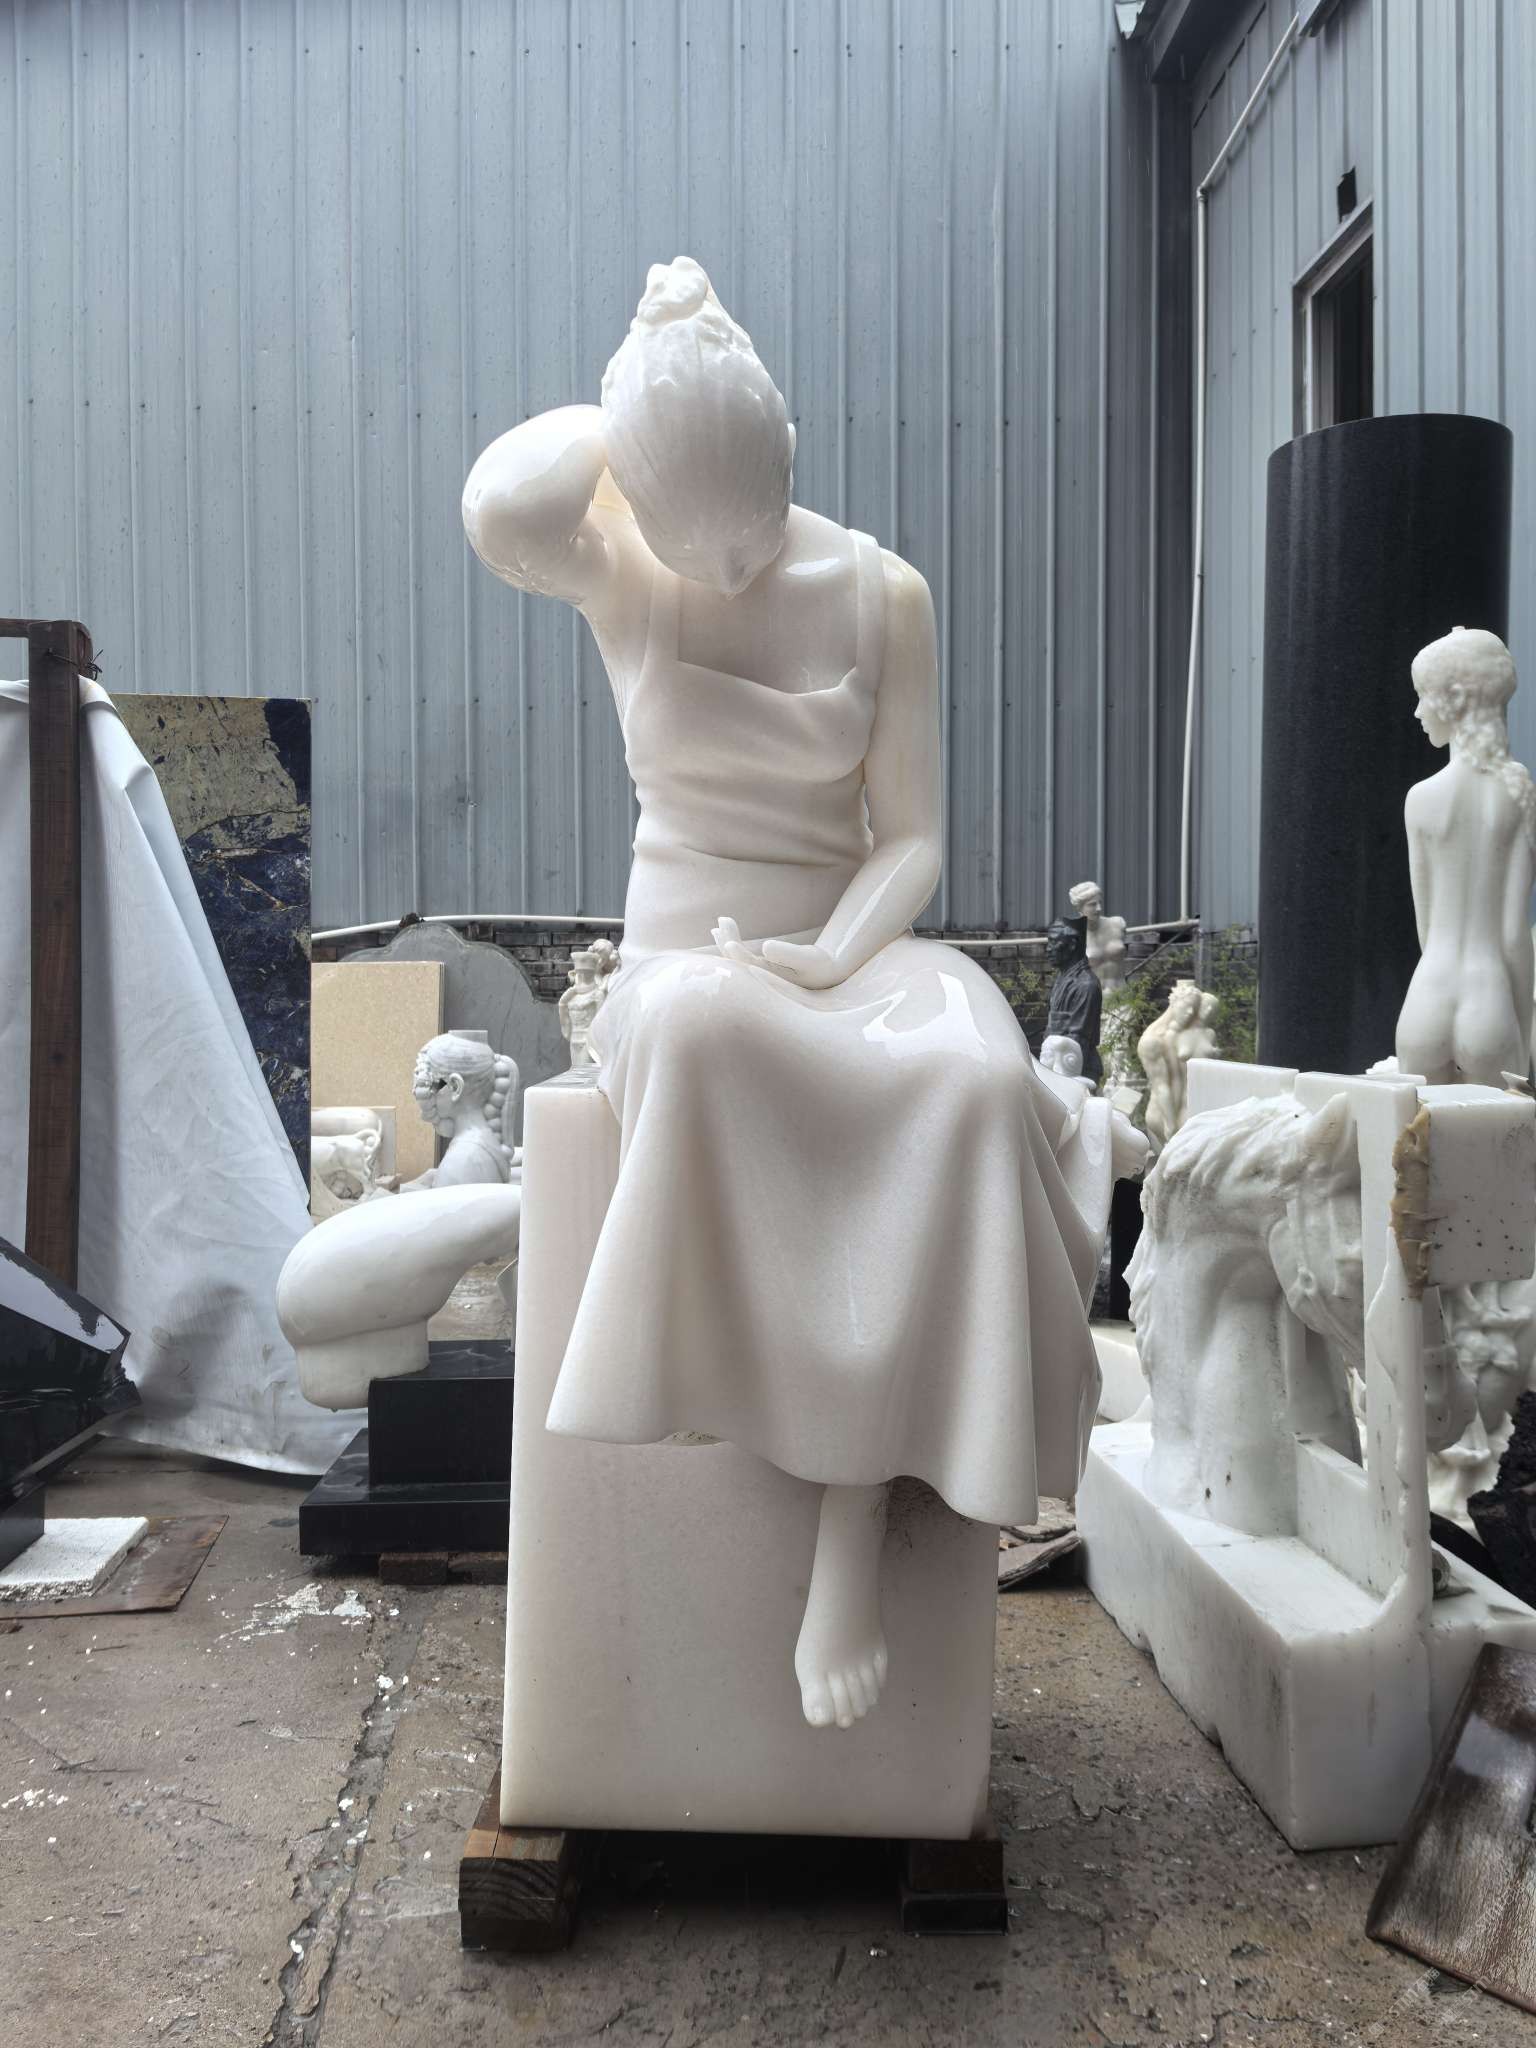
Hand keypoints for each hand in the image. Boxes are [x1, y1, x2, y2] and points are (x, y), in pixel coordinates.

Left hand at [711, 918, 843, 989]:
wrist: (823, 974)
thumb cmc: (817, 965)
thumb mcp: (808, 958)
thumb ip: (787, 954)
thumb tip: (765, 948)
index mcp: (772, 981)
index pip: (750, 970)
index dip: (738, 958)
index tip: (729, 943)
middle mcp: (760, 981)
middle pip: (737, 963)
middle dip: (727, 941)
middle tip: (722, 920)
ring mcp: (756, 976)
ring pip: (734, 959)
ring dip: (725, 940)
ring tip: (720, 922)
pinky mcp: (755, 969)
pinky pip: (736, 957)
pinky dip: (728, 943)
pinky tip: (720, 932)